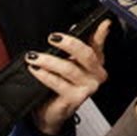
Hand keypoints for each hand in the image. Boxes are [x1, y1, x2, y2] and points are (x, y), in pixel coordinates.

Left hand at [28, 21, 109, 135]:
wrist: (52, 113)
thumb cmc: (59, 87)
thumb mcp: (67, 63)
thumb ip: (72, 48)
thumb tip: (73, 27)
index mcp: (96, 62)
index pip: (99, 44)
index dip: (101, 32)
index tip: (103, 22)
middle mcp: (96, 74)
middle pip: (86, 54)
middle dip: (69, 44)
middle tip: (53, 38)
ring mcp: (88, 87)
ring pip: (69, 69)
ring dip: (49, 61)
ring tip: (34, 57)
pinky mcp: (76, 98)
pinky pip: (58, 83)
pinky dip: (45, 75)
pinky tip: (36, 70)